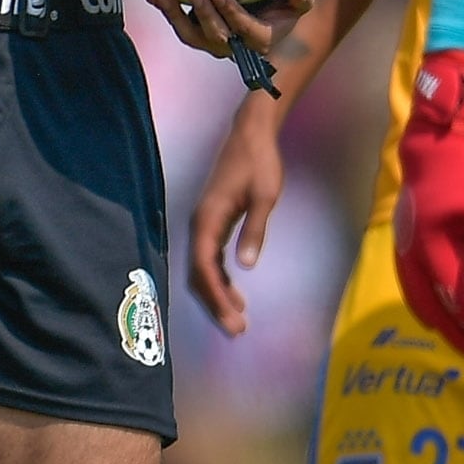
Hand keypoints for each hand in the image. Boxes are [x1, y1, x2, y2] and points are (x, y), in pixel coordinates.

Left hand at [146, 0, 316, 65]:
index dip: (232, 15)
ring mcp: (213, 42)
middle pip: (216, 37)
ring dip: (176, 17)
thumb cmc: (283, 9)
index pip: (245, 31)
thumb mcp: (298, 5)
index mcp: (260, 40)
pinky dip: (167, 12)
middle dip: (204, 16)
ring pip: (192, 36)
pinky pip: (180, 26)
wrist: (267, 20)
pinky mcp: (198, 33)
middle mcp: (234, 46)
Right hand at [187, 89, 289, 336]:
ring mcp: (204, 224)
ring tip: (237, 318)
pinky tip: (235, 293)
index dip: (216, 296)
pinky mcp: (213, 222)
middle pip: (199, 274)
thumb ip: (254, 231)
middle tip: (236, 329)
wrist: (252, 134)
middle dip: (215, 303)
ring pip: (203, 269)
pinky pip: (210, 259)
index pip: (205, 268)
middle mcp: (199, 225)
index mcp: (207, 219)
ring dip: (217, 294)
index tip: (233, 317)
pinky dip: (220, 279)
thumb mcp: (264, 197)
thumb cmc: (260, 163)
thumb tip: (245, 267)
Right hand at [391, 48, 463, 360]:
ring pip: (420, 306)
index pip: (462, 302)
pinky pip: (414, 291)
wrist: (433, 145)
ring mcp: (403, 254)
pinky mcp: (405, 247)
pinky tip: (449, 312)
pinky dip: (432, 309)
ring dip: (446, 328)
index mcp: (435, 251)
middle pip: (435, 315)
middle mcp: (412, 259)